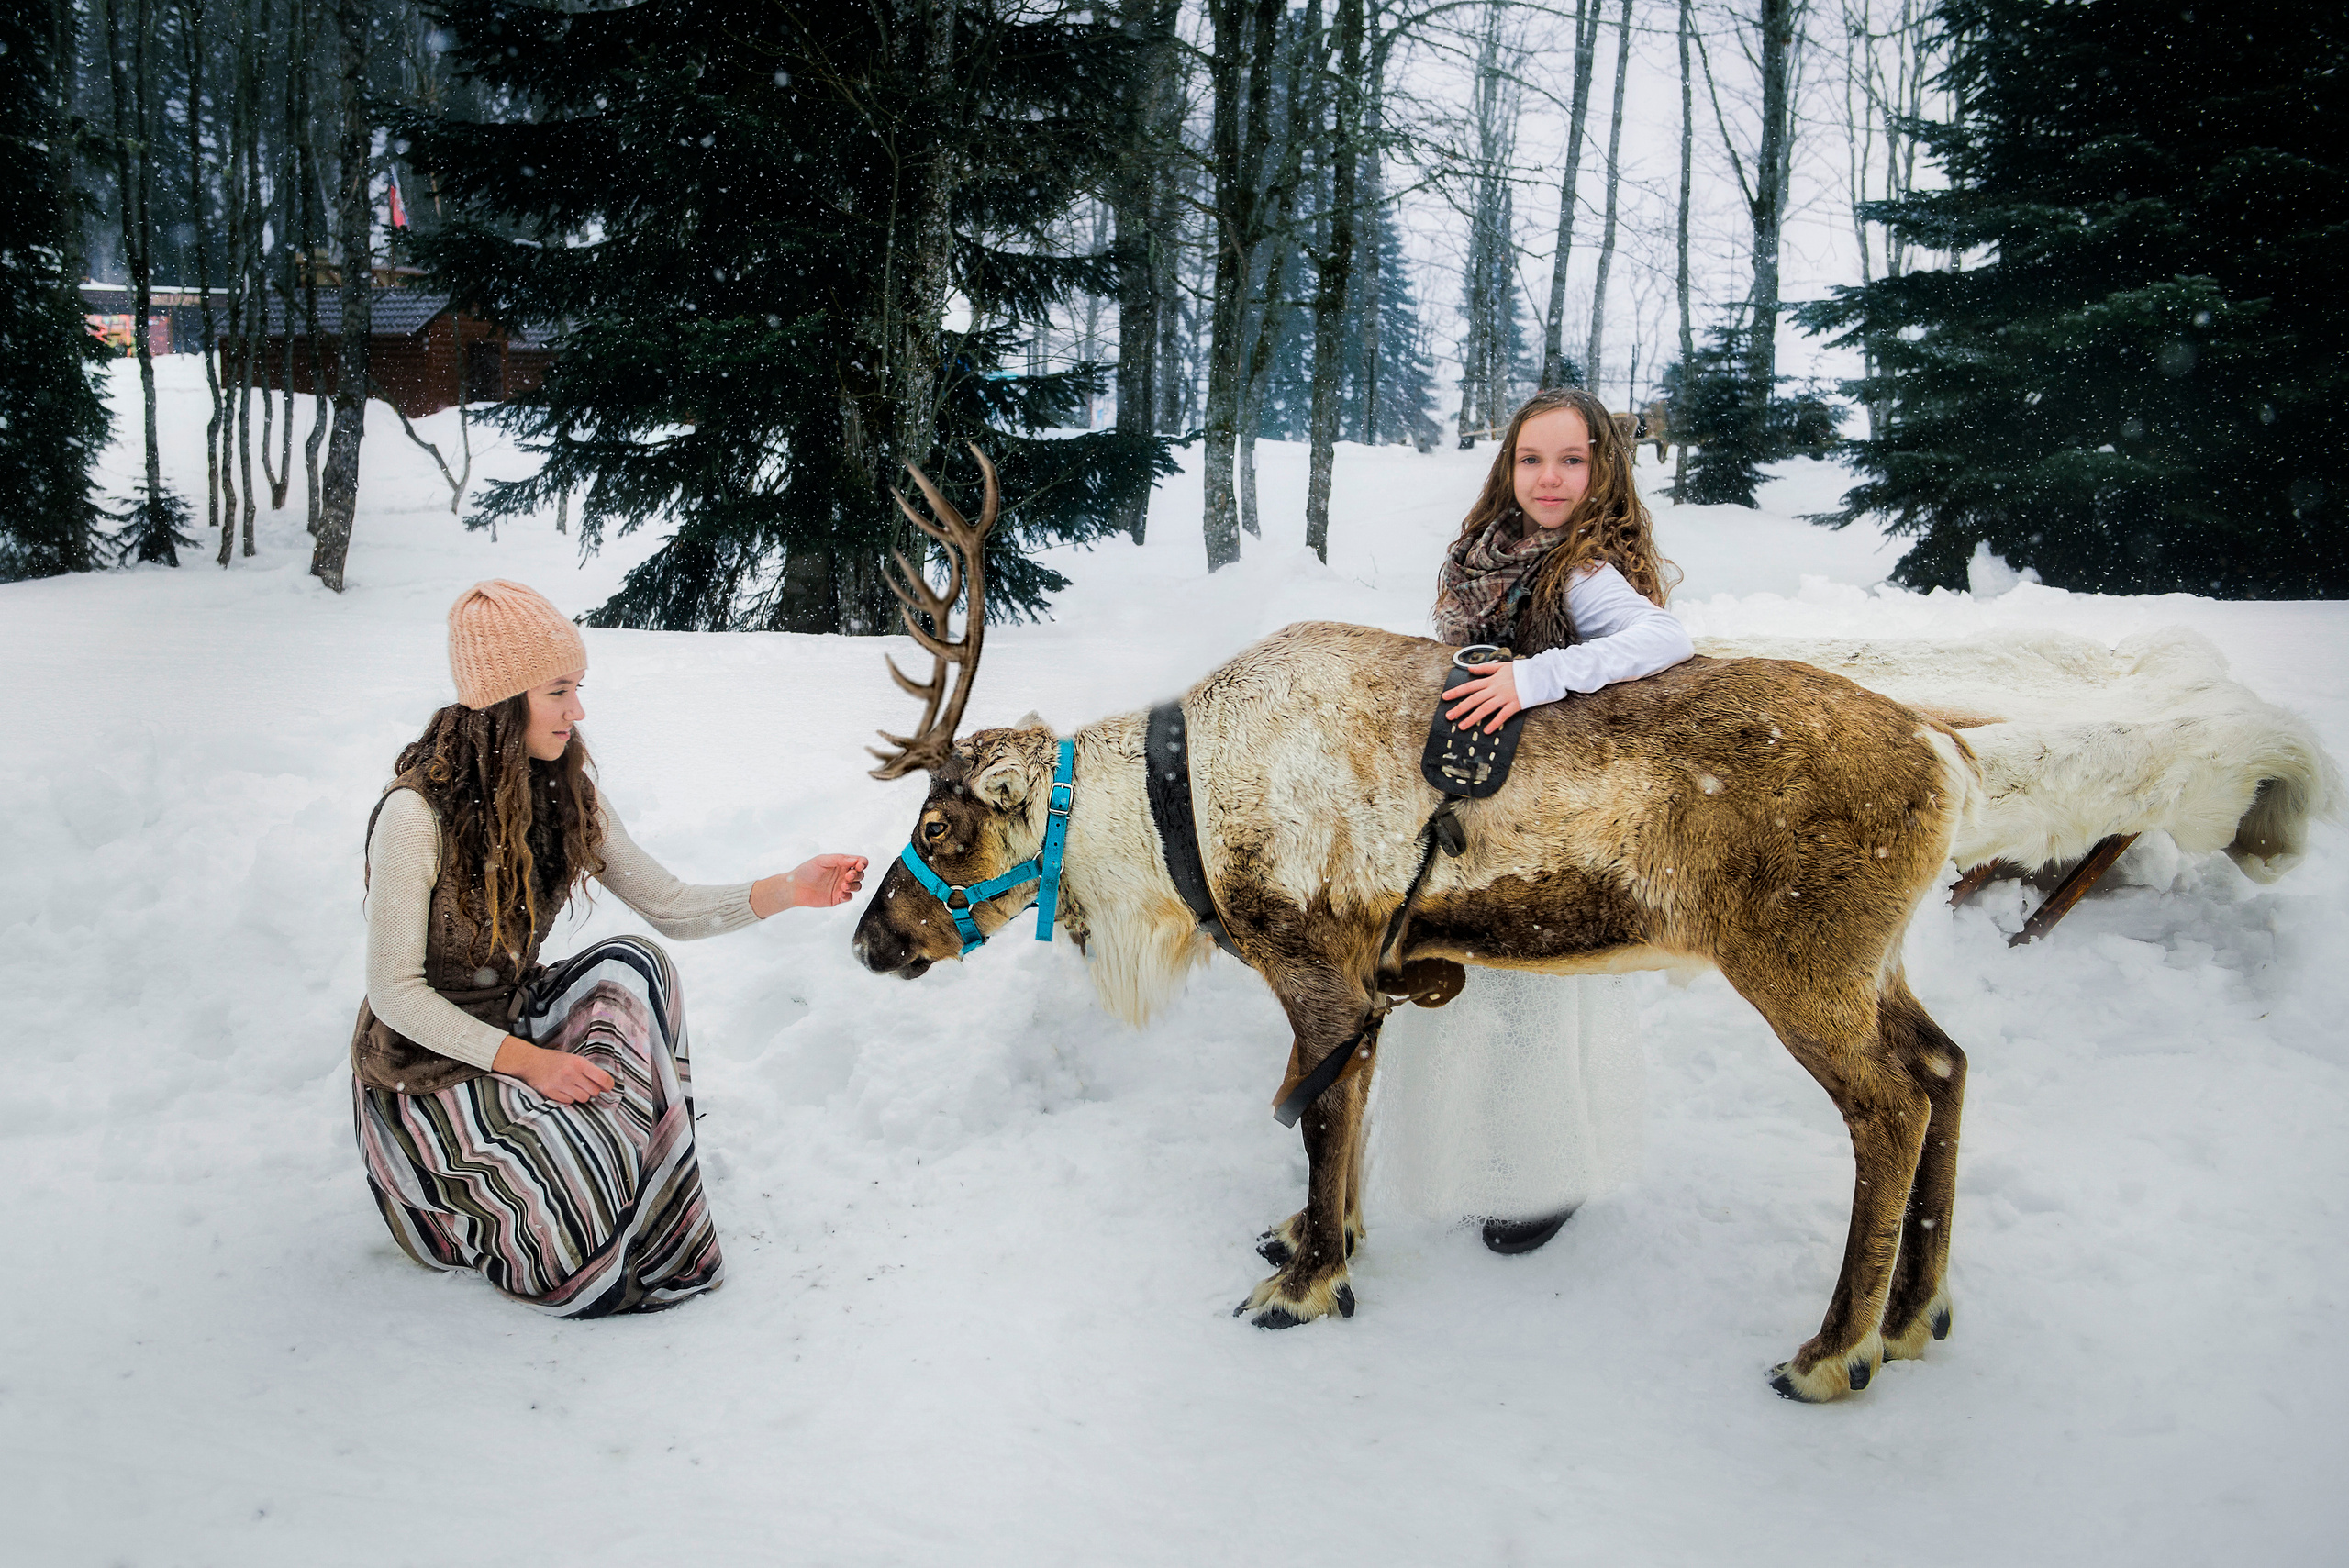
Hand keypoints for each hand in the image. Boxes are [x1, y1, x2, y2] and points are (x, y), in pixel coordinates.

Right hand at [494, 1036, 614, 1103]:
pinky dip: (570, 1098)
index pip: (602, 1078)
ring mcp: (560, 1084)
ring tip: (575, 1087)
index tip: (608, 1087)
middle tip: (587, 1086)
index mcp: (579, 1063)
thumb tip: (606, 1084)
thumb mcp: (574, 1058)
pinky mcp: (551, 1093)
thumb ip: (588, 1070)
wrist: (531, 1062)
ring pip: (583, 1099)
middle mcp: (571, 1073)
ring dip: (582, 1095)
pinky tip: (564, 1090)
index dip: (609, 1085)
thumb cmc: (555, 1060)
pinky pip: (570, 1102)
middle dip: (593, 1090)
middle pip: (594, 1091)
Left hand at [751, 853, 868, 916]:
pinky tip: (839, 894)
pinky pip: (849, 897)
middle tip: (847, 876)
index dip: (863, 863)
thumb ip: (839, 859)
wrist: (795, 888)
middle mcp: (842, 874)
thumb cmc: (806, 871)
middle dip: (857, 875)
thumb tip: (855, 860)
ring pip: (857, 886)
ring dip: (853, 886)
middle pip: (860, 875)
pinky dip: (847, 895)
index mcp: (841, 863)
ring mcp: (841, 887)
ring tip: (843, 886)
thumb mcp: (822, 860)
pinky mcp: (837, 898)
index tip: (859, 866)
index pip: (859, 862)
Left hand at [1444, 662, 1523, 734]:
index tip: (1445, 697)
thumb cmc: (1520, 671)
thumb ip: (1484, 668)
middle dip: (1460, 708)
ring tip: (1462, 726)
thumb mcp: (1501, 666)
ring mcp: (1504, 698)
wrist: (1539, 674)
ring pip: (1485, 709)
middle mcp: (1495, 689)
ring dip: (1473, 718)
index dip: (1456, 692)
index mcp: (1491, 680)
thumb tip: (1470, 668)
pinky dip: (1494, 723)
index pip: (1470, 686)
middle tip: (1449, 716)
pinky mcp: (1515, 705)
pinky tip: (1486, 730)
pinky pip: (1503, 716)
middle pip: (1474, 699)